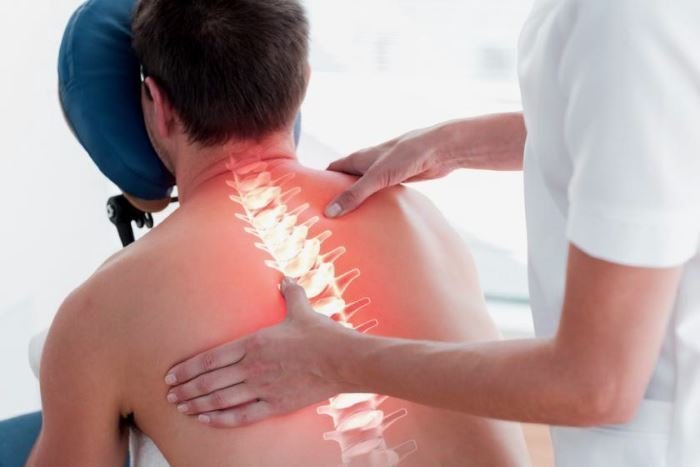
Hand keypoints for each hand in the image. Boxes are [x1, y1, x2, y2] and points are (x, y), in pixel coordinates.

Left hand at [164, 278, 351, 427]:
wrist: (343, 360)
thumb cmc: (321, 335)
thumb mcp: (301, 309)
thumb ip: (289, 294)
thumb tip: (285, 279)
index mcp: (253, 342)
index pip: (210, 358)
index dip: (187, 368)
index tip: (171, 375)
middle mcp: (252, 367)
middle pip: (209, 381)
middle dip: (186, 389)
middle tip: (169, 395)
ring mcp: (263, 388)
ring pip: (221, 400)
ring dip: (197, 404)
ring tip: (182, 408)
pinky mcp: (276, 405)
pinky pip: (242, 416)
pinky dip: (220, 419)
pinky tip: (207, 420)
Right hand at [324, 126, 453, 217]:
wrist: (438, 150)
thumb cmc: (406, 156)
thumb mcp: (376, 178)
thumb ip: (354, 194)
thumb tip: (329, 212)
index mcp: (358, 159)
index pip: (331, 170)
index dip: (320, 183)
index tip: (310, 201)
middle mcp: (367, 164)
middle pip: (346, 181)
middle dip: (337, 196)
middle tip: (327, 219)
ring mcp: (382, 172)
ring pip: (363, 189)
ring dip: (357, 202)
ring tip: (347, 223)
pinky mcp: (397, 180)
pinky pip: (379, 195)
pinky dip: (374, 205)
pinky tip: (373, 219)